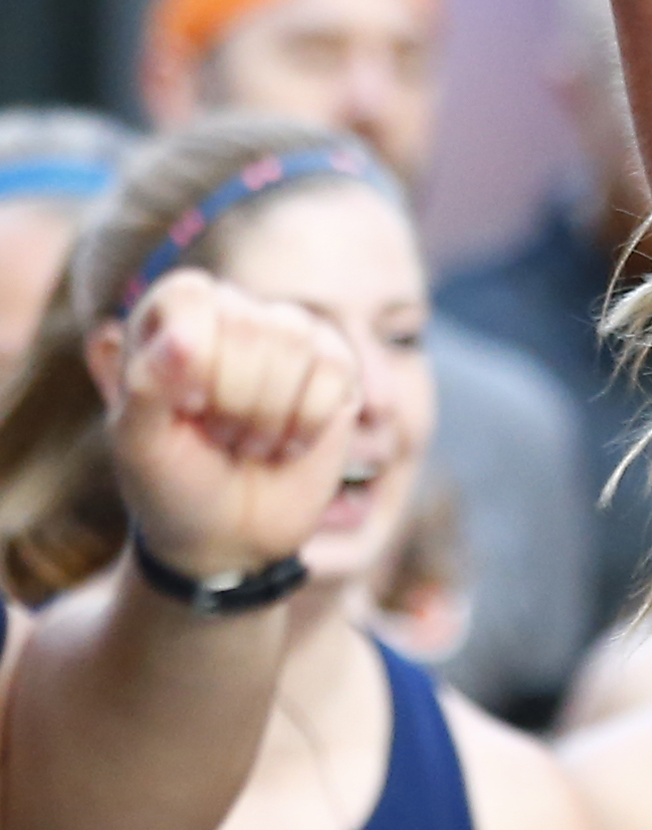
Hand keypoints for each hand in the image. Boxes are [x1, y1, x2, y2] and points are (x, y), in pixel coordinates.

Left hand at [98, 270, 360, 583]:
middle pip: (248, 324)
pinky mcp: (335, 368)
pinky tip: (289, 444)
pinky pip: (336, 369)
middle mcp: (231, 316)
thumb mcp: (137, 445)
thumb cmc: (173, 482)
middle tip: (217, 436)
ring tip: (249, 443)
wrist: (230, 534)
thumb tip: (183, 341)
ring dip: (269, 415)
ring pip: (294, 342)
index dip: (192, 352)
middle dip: (233, 400)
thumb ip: (144, 386)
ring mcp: (289, 339)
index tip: (184, 408)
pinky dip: (309, 421)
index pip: (190, 295)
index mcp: (171, 321)